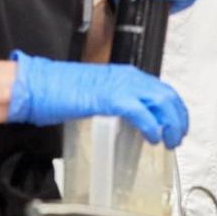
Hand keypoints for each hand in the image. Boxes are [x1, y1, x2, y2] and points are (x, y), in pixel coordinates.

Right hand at [6, 51, 188, 147]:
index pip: (162, 88)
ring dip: (170, 124)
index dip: (174, 108)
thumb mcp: (97, 93)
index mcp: (126, 74)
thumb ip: (115, 100)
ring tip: (169, 142)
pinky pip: (142, 113)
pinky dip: (152, 127)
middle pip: (167, 96)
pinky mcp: (111, 98)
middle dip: (178, 118)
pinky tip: (153, 139)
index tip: (177, 124)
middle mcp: (128, 76)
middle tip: (177, 138)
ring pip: (161, 103)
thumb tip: (129, 116)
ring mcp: (121, 86)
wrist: (38, 85)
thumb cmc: (59, 89)